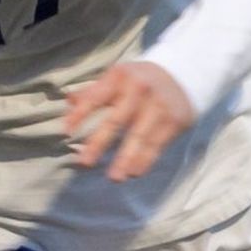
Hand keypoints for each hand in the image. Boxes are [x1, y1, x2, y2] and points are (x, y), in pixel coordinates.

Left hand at [65, 59, 194, 180]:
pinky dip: (146, 160)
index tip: (66, 132)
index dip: (79, 114)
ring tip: (114, 177)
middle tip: (84, 163)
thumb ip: (93, 91)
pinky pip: (157, 144)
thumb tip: (67, 101)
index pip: (95, 98)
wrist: (185, 73)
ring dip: (126, 159)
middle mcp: (139, 90)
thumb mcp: (117, 77)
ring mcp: (159, 106)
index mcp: (120, 77)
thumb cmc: (140, 79)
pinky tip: (135, 172)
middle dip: (98, 143)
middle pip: (116, 120)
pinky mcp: (174, 120)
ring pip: (139, 137)